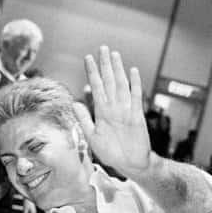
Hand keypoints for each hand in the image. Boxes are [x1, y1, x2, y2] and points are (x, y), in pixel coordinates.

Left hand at [73, 46, 149, 176]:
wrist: (130, 164)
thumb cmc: (112, 152)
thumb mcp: (92, 137)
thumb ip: (84, 120)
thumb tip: (74, 103)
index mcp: (102, 112)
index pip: (96, 87)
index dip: (92, 73)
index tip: (87, 58)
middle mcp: (113, 108)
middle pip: (109, 81)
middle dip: (105, 65)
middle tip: (102, 48)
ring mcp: (125, 110)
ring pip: (121, 85)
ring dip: (118, 70)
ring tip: (114, 55)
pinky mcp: (137, 116)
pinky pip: (135, 97)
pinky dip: (135, 84)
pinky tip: (133, 71)